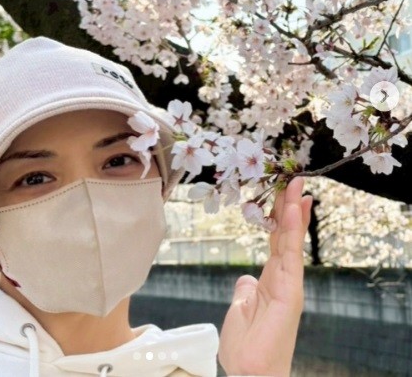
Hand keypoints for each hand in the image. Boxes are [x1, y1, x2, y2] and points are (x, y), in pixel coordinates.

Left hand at [218, 176, 312, 376]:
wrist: (251, 373)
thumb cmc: (245, 348)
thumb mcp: (240, 309)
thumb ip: (245, 291)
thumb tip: (246, 278)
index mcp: (270, 281)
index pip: (278, 242)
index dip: (281, 218)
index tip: (285, 195)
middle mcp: (283, 279)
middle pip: (286, 235)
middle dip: (290, 207)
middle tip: (294, 180)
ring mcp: (288, 284)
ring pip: (291, 240)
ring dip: (293, 211)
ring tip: (296, 185)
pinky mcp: (290, 291)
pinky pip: (291, 254)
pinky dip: (293, 230)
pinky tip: (292, 210)